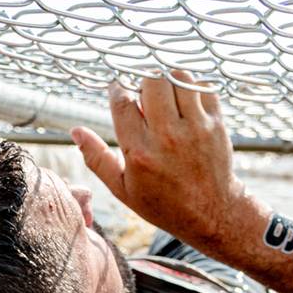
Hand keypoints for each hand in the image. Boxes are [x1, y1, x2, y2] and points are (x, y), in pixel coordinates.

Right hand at [70, 71, 248, 246]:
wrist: (211, 214)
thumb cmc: (163, 203)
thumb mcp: (122, 188)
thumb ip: (97, 158)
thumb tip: (75, 131)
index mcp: (140, 153)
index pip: (123, 103)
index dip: (117, 89)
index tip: (118, 89)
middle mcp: (168, 137)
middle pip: (152, 81)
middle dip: (143, 81)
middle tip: (144, 94)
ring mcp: (196, 128)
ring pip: (179, 78)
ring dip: (168, 81)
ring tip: (165, 96)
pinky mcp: (217, 125)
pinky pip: (204, 88)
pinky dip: (193, 89)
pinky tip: (185, 104)